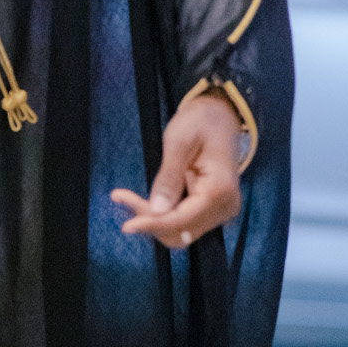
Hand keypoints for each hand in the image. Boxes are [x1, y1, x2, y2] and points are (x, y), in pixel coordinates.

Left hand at [110, 91, 242, 249]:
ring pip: (180, 232)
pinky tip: (144, 202)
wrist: (221, 115)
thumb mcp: (180, 141)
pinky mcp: (211, 209)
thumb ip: (169, 178)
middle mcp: (225, 206)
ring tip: (129, 198)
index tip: (126, 225)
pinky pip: (183, 222)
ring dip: (154, 221)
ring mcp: (220, 210)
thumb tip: (156, 211)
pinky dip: (162, 217)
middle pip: (180, 231)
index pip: (182, 220)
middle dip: (150, 222)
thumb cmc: (201, 121)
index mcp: (220, 190)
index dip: (152, 224)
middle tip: (123, 198)